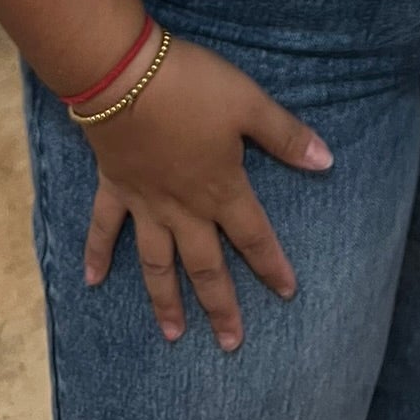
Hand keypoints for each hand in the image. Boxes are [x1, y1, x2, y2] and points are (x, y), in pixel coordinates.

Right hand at [76, 32, 332, 352]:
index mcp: (221, 188)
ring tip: (173, 335)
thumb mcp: (249, 103)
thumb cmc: (192, 86)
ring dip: (165, 299)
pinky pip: (104, 228)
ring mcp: (146, 202)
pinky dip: (97, 254)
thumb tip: (326, 161)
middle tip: (230, 343)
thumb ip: (285, 136)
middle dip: (220, 305)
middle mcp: (184, 208)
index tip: (287, 293)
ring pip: (157, 263)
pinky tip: (92, 281)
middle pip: (205, 265)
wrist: (124, 77)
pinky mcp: (114, 187)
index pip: (254, 236)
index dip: (272, 265)